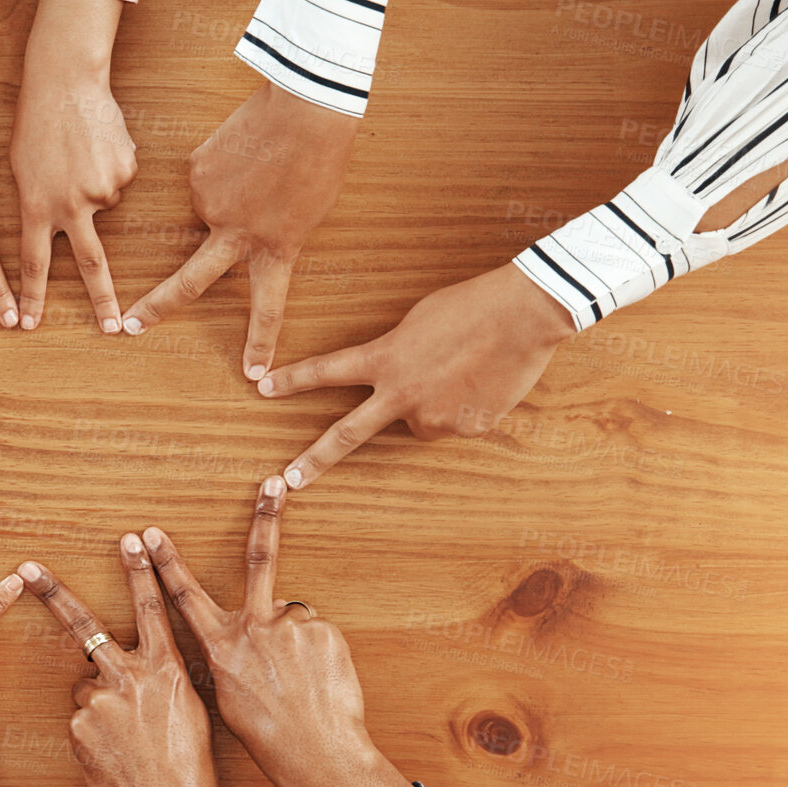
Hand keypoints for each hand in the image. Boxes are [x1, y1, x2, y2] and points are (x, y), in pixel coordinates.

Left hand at [10, 0, 134, 333]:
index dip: (31, 297)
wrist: (66, 81)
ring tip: (80, 151)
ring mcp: (101, 190)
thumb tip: (62, 223)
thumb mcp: (21, 168)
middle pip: (90, 264)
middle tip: (112, 328)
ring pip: (104, 203)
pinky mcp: (125, 173)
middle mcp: (70, 206)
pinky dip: (111, 167)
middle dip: (102, 301)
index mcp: (37, 206)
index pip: (33, 263)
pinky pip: (119, 180)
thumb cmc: (35, 121)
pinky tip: (98, 143)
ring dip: (95, 184)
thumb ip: (39, 202)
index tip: (30, 326)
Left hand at [18, 546, 218, 786]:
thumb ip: (159, 683)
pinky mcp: (76, 729)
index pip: (153, 610)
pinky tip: (112, 756)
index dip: (143, 572)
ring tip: (126, 740)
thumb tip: (132, 670)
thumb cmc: (190, 776)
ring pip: (86, 686)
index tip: (134, 539)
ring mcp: (98, 704)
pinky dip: (91, 729)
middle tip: (28, 568)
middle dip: (54, 594)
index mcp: (170, 672)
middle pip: (87, 627)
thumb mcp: (191, 716)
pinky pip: (80, 718)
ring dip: (97, 700)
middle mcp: (131, 680)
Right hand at [123, 82, 359, 378]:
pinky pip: (205, 173)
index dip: (260, 341)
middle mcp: (236, 235)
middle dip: (157, 307)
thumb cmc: (320, 159)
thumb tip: (227, 226)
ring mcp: (210, 204)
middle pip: (189, 282)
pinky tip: (242, 147)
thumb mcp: (307, 211)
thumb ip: (269, 230)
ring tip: (259, 160)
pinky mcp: (196, 172)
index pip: (268, 306)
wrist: (305, 110)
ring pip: (209, 205)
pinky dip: (221, 164)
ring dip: (228, 188)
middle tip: (129, 327)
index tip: (253, 375)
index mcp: (275, 248)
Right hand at [144, 477, 414, 786]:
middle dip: (265, 517)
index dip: (166, 564)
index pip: (186, 596)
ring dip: (295, 647)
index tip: (148, 535)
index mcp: (220, 648)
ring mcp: (291, 627)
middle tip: (273, 482)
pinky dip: (316, 656)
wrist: (316, 755)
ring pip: (290, 621)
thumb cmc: (266, 738)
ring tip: (301, 684)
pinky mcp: (324, 632)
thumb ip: (231, 656)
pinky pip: (317, 637)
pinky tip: (318, 684)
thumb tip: (246, 635)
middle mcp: (253, 629)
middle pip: (258, 561)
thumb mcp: (228, 700)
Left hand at [256, 263, 577, 489]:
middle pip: (348, 434)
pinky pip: (457, 423)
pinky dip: (466, 407)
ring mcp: (433, 417)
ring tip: (464, 370)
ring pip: (421, 420)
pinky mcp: (465, 429)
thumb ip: (397, 358)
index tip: (262, 387)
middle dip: (315, 459)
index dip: (293, 380)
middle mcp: (401, 394)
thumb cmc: (470, 306)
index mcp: (385, 359)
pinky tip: (484, 382)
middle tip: (289, 481)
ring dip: (434, 403)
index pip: (327, 371)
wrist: (524, 314)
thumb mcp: (418, 323)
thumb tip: (400, 390)